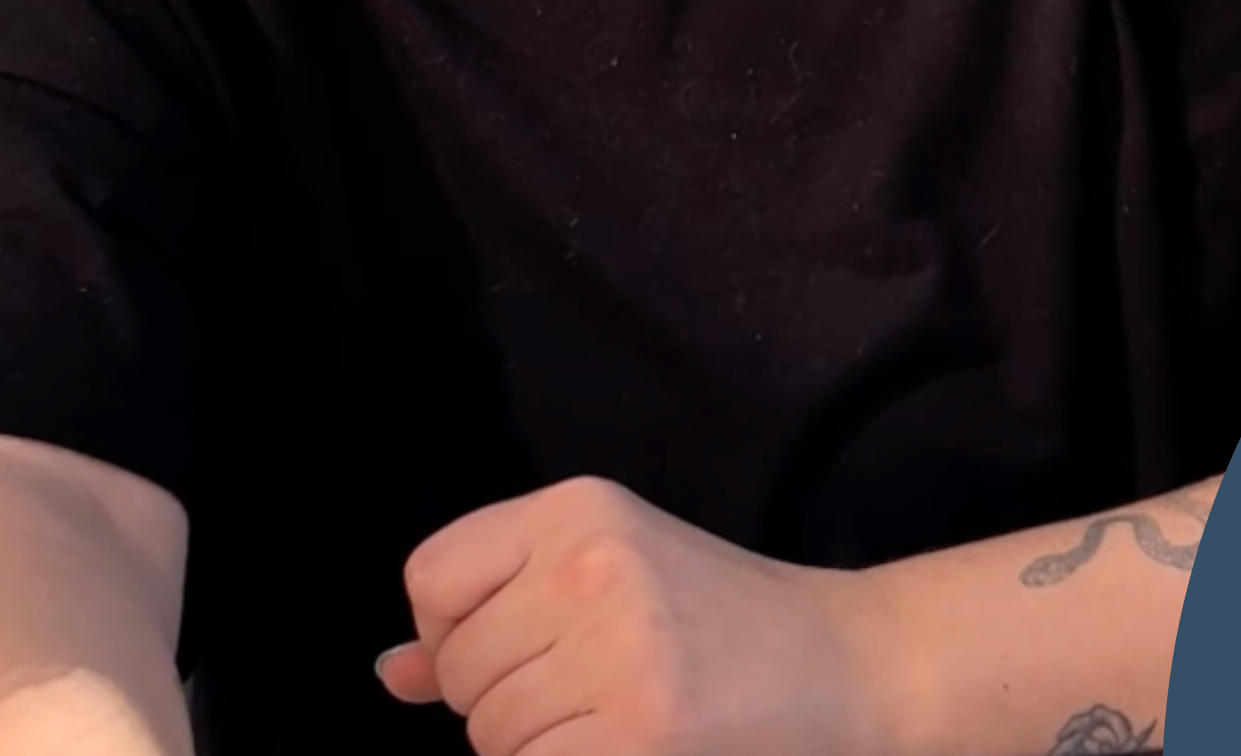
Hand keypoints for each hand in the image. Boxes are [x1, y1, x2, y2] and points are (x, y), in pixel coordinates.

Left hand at [374, 474, 897, 755]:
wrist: (847, 669)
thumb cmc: (721, 627)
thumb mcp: (608, 581)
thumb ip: (494, 616)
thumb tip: (393, 673)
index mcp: (579, 508)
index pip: (432, 577)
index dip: (456, 633)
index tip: (515, 650)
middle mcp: (589, 563)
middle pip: (463, 671)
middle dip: (508, 705)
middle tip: (596, 693)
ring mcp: (615, 651)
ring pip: (493, 738)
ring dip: (540, 751)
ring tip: (621, 720)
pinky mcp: (636, 735)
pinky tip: (627, 748)